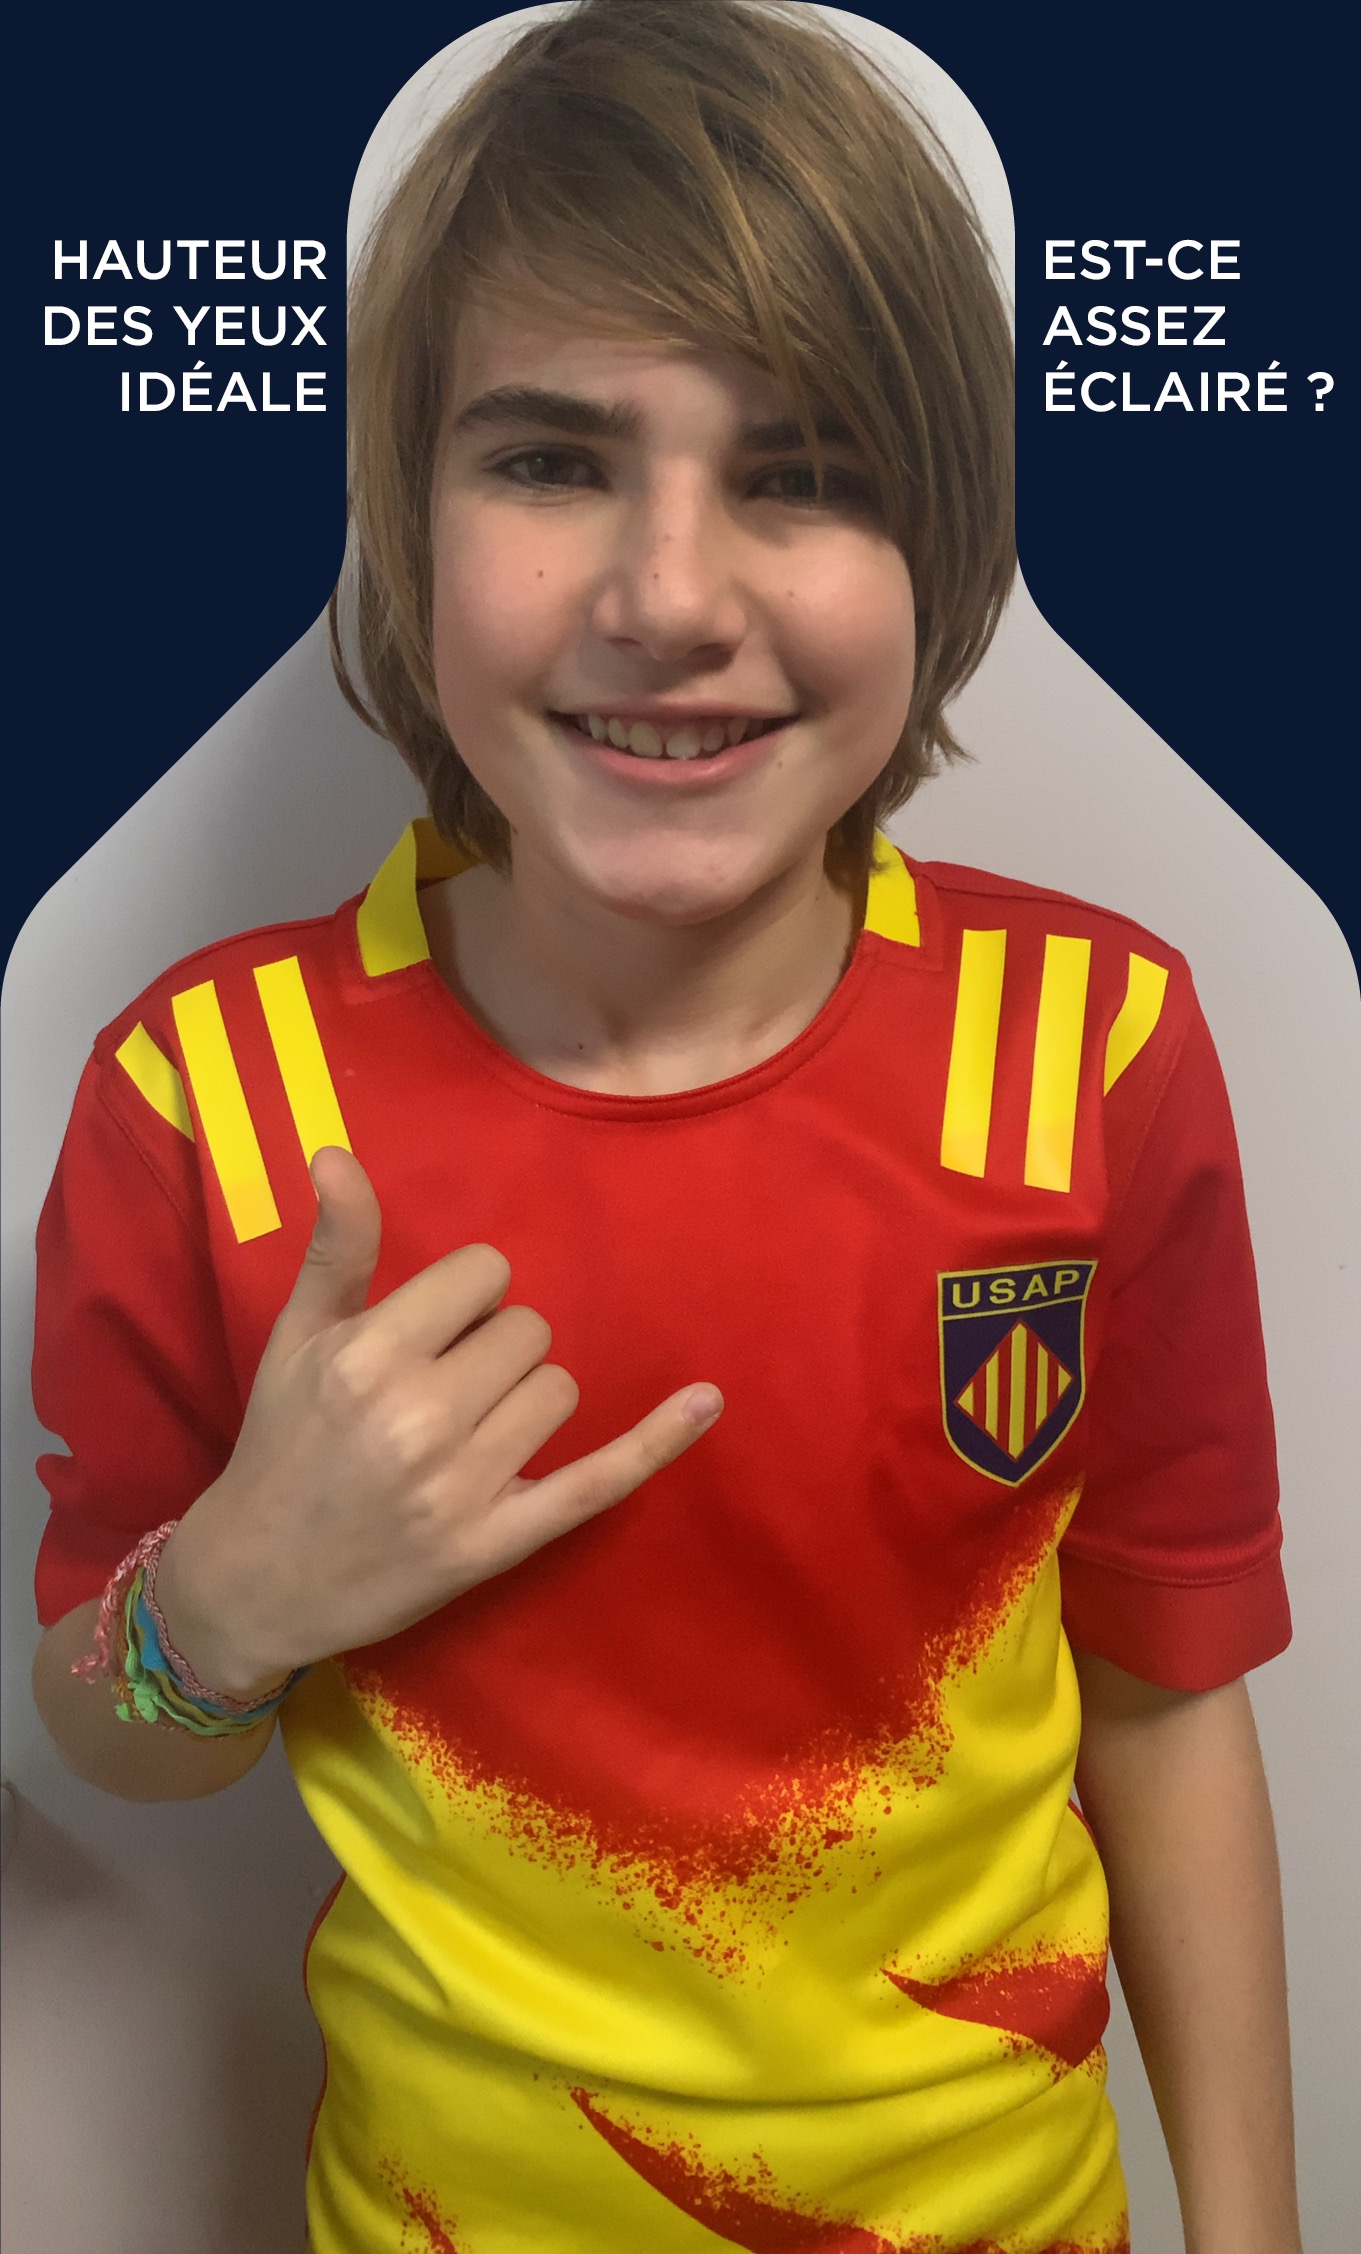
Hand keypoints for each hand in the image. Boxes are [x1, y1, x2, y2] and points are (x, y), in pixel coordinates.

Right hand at [154, 1147, 721, 1698]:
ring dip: (524, 1399)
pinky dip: (657, 1441)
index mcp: (369, 1357)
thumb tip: (335, 1151)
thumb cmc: (282, 1444)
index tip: (428, 1332)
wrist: (259, 1578)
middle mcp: (419, 1418)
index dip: (463, 1296)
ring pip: (559, 1389)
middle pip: (529, 1330)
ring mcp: (463, 1486)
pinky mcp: (497, 1542)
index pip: (485, 1275)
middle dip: (492, 1349)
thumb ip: (337, 1245)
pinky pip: (599, 1480)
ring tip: (463, 1433)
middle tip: (438, 1391)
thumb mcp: (297, 1339)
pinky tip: (706, 1401)